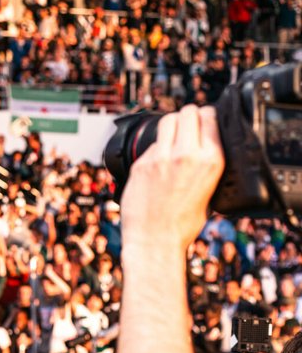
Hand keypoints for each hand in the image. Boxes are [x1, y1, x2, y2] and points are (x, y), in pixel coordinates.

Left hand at [120, 105, 222, 255]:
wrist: (154, 241)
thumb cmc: (182, 224)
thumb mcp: (211, 189)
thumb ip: (207, 164)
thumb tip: (203, 147)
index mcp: (211, 159)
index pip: (209, 116)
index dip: (206, 116)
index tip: (203, 121)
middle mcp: (187, 154)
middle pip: (187, 112)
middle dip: (188, 116)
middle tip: (187, 126)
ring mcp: (161, 157)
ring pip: (167, 121)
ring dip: (171, 125)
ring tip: (172, 137)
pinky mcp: (141, 164)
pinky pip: (151, 144)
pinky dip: (155, 149)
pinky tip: (157, 163)